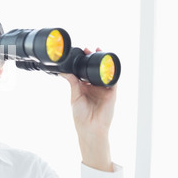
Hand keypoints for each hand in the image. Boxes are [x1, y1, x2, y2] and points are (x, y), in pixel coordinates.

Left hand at [60, 48, 116, 171]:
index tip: (81, 52)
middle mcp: (95, 87)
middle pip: (95, 69)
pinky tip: (109, 63)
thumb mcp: (74, 96)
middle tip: (89, 49)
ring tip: (99, 51)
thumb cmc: (81, 115)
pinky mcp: (112, 93)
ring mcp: (104, 89)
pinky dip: (112, 71)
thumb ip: (72, 82)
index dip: (83, 62)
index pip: (85, 71)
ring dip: (103, 62)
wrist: (90, 127)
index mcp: (85, 87)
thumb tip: (63, 72)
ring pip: (104, 72)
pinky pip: (113, 80)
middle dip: (93, 59)